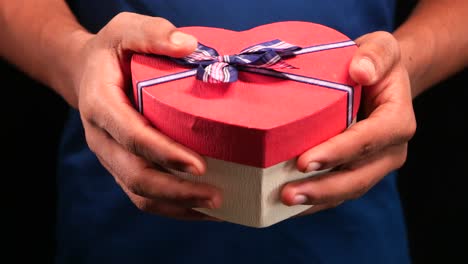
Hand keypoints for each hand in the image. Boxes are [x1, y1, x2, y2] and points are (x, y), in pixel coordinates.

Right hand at [73, 12, 221, 220]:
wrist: (87, 73)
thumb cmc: (112, 52)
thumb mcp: (125, 29)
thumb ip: (151, 34)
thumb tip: (190, 46)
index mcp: (101, 105)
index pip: (132, 136)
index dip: (164, 153)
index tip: (199, 165)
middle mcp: (103, 139)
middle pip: (136, 176)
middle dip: (176, 190)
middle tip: (217, 195)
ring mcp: (112, 158)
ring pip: (139, 194)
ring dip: (177, 205)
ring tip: (217, 208)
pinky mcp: (123, 166)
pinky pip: (145, 196)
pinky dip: (174, 207)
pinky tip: (202, 208)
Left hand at [281, 31, 415, 214]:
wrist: (376, 80)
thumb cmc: (375, 63)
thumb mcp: (382, 47)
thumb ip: (376, 55)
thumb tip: (360, 70)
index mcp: (397, 121)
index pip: (369, 140)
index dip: (338, 153)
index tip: (305, 161)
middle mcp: (389, 151)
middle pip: (358, 177)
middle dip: (323, 188)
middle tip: (287, 193)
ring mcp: (373, 166)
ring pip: (347, 190)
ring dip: (316, 200)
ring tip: (283, 202)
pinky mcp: (356, 172)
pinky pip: (337, 191)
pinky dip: (314, 201)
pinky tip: (287, 205)